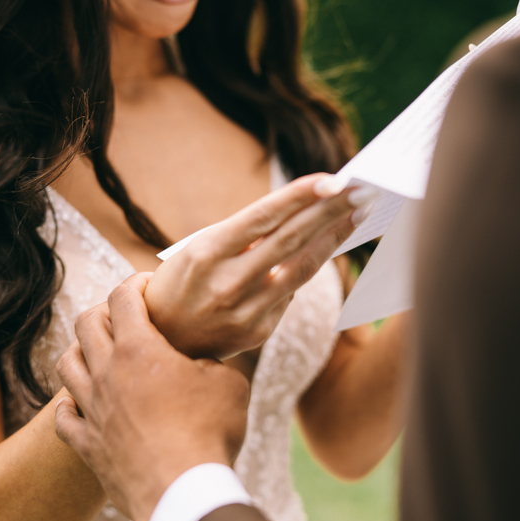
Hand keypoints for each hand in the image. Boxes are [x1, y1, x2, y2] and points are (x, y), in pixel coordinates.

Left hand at [55, 275, 249, 520]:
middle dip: (103, 311)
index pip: (122, 298)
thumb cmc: (210, 433)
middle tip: (122, 318)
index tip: (148, 286)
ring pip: (66, 364)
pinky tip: (81, 406)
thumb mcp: (228, 384)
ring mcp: (92, 410)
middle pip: (86, 323)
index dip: (135, 284)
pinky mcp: (87, 445)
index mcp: (138, 350)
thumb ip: (212, 363)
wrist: (182, 492)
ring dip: (80, 352)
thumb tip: (204, 362)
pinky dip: (69, 406)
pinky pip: (63, 417)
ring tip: (98, 356)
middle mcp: (106, 373)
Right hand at [144, 174, 375, 359]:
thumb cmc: (181, 283)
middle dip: (330, 211)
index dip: (301, 196)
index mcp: (206, 252)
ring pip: (300, 268)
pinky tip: (322, 249)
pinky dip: (305, 269)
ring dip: (333, 239)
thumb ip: (244, 236)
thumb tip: (300, 217)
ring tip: (356, 215)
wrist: (158, 342)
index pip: (264, 216)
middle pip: (291, 240)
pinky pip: (289, 294)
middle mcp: (227, 282)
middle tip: (361, 190)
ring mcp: (245, 310)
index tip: (333, 178)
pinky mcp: (258, 331)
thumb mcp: (197, 251)